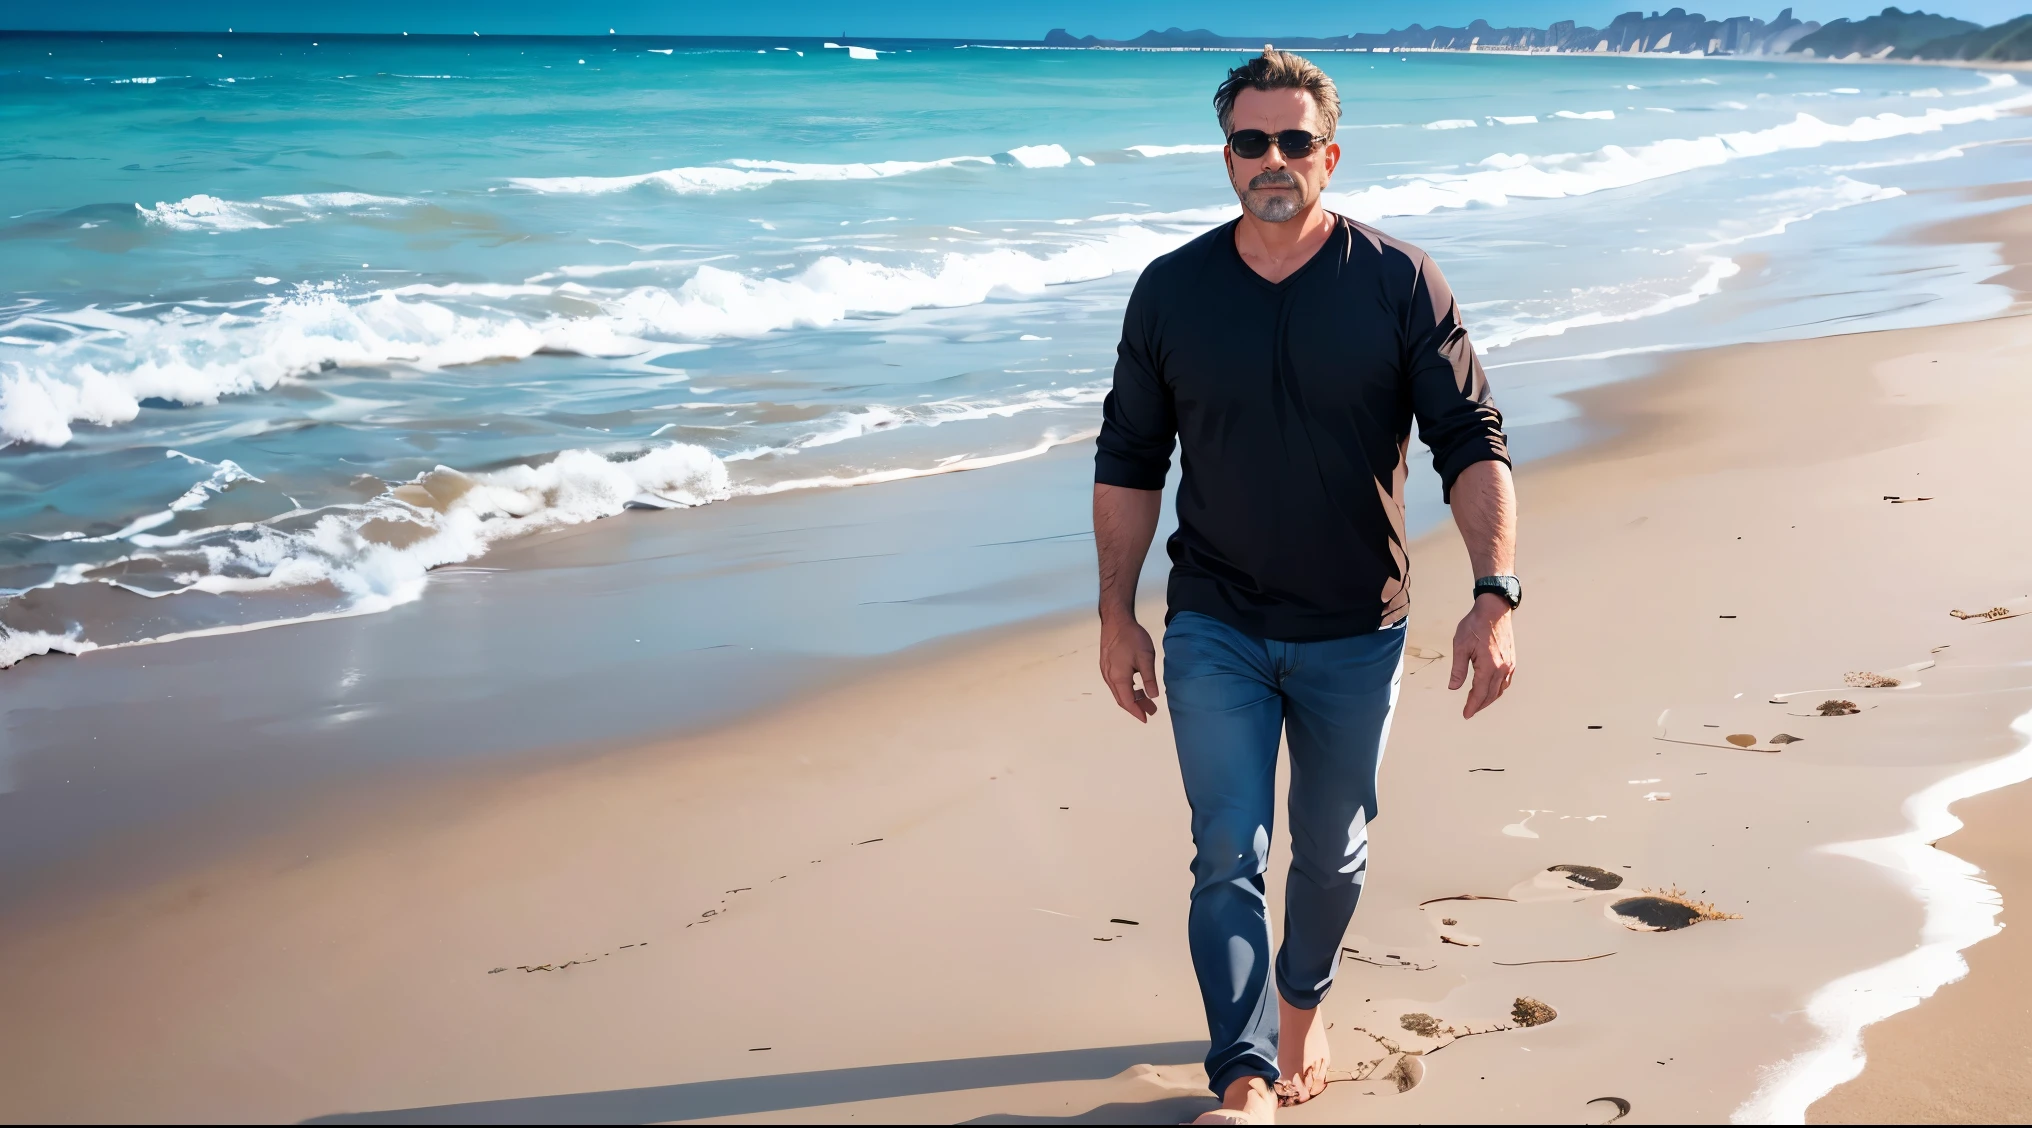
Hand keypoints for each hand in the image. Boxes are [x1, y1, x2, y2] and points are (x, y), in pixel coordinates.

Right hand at [1099, 612, 1159, 721]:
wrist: (1116, 620)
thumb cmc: (1131, 638)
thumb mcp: (1146, 658)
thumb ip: (1149, 679)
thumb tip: (1153, 697)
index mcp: (1118, 678)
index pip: (1128, 702)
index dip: (1137, 712)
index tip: (1146, 718)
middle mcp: (1109, 677)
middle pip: (1121, 698)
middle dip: (1135, 707)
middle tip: (1150, 711)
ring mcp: (1106, 671)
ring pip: (1118, 691)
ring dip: (1131, 697)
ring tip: (1145, 699)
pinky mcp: (1106, 664)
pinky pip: (1115, 683)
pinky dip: (1126, 689)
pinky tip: (1135, 685)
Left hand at [1448, 594, 1515, 719]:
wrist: (1494, 610)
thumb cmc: (1475, 625)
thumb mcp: (1460, 646)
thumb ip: (1458, 669)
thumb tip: (1453, 687)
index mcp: (1488, 666)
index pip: (1479, 693)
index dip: (1472, 705)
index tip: (1466, 714)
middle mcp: (1502, 668)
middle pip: (1491, 694)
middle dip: (1479, 705)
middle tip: (1469, 711)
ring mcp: (1509, 665)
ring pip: (1500, 689)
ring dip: (1489, 698)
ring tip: (1478, 703)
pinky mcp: (1511, 660)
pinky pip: (1506, 681)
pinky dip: (1498, 689)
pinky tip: (1491, 690)